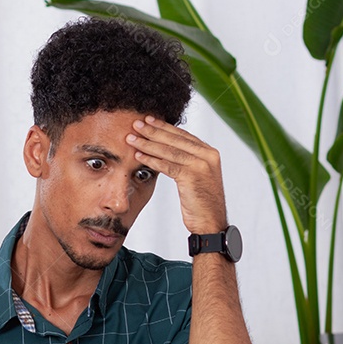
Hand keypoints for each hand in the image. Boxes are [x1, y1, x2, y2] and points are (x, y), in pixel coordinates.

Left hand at [126, 116, 227, 233]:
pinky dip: (151, 160)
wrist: (211, 223)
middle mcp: (208, 155)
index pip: (183, 135)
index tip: (149, 120)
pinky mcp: (192, 176)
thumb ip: (188, 161)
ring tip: (131, 139)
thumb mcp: (198, 177)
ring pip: (169, 151)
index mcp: (210, 152)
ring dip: (147, 144)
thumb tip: (168, 149)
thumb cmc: (201, 203)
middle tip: (136, 123)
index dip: (164, 127)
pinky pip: (167, 165)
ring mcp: (201, 165)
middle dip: (153, 131)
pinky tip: (138, 156)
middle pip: (175, 139)